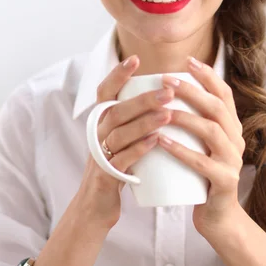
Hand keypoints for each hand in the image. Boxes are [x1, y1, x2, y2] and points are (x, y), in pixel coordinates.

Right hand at [77, 55, 173, 229]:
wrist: (96, 206)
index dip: (117, 74)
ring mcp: (99, 155)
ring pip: (119, 133)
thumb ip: (134, 118)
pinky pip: (121, 159)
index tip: (135, 59)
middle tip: (169, 91)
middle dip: (143, 99)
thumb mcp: (121, 139)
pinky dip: (139, 149)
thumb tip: (165, 93)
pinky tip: (156, 141)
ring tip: (168, 114)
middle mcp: (97, 134)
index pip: (105, 92)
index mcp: (101, 122)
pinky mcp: (105, 176)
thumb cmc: (117, 167)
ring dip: (144, 122)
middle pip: (117, 110)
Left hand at [159, 56, 245, 236]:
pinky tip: (161, 140)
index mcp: (231, 128)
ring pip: (211, 131)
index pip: (224, 94)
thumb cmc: (200, 175)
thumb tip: (162, 92)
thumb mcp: (200, 144)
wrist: (217, 217)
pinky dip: (180, 150)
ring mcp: (232, 161)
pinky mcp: (223, 182)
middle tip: (166, 80)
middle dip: (192, 91)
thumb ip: (191, 122)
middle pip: (217, 108)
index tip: (187, 60)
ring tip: (162, 109)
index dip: (207, 76)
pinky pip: (201, 163)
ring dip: (185, 117)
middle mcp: (236, 140)